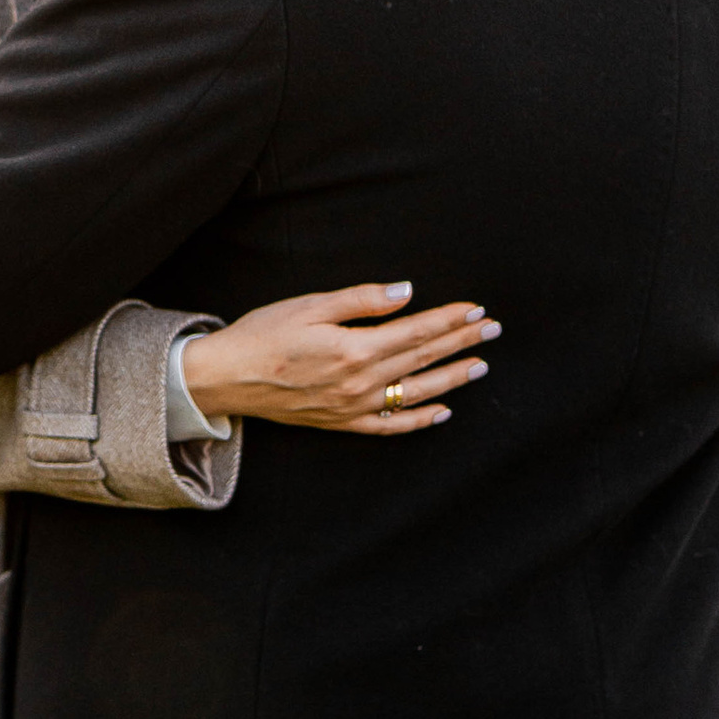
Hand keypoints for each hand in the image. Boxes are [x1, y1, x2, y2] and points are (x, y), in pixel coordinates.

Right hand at [179, 285, 497, 435]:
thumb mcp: (310, 305)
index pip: (416, 331)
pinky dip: (420, 420)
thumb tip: (406, 292)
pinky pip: (391, 425)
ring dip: (451, 378)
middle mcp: (360, 382)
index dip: (449, 319)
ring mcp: (353, 406)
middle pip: (422, 359)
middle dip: (460, 342)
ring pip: (415, 393)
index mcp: (354, 348)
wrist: (226, 378)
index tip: (476, 309)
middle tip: (492, 330)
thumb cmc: (263, 335)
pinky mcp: (342, 422)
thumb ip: (362, 300)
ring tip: (479, 365)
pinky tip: (443, 410)